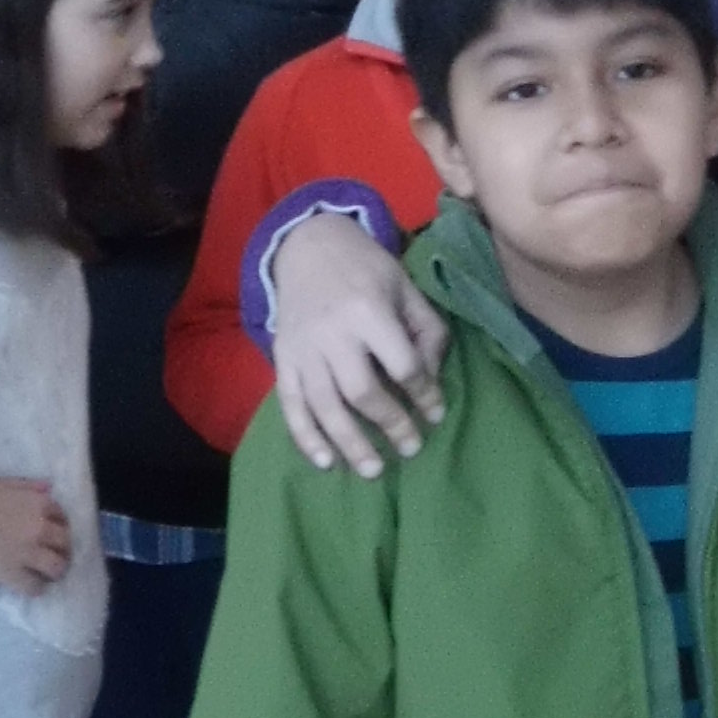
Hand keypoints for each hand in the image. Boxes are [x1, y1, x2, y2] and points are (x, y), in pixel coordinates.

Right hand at [0, 476, 71, 588]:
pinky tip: (31, 586)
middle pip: (65, 543)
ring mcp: (28, 553)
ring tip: (48, 574)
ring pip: (56, 567)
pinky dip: (36, 588)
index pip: (63, 517)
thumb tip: (49, 488)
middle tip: (55, 554)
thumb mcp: (4, 483)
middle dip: (63, 549)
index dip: (60, 526)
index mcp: (38, 504)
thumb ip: (29, 486)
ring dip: (55, 570)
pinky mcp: (12, 574)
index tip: (55, 532)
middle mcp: (39, 528)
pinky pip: (34, 587)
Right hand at [270, 211, 450, 477]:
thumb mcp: (406, 288)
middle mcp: (332, 334)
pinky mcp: (281, 359)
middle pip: (361, 392)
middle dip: (390, 425)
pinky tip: (326, 462)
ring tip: (374, 471)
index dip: (423, 394)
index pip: (401, 365)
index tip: (435, 413)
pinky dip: (306, 437)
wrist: (308, 246)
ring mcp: (302, 349)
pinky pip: (290, 405)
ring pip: (324, 406)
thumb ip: (427, 332)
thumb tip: (431, 381)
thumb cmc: (366, 270)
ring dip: (350, 443)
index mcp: (368, 311)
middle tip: (411, 448)